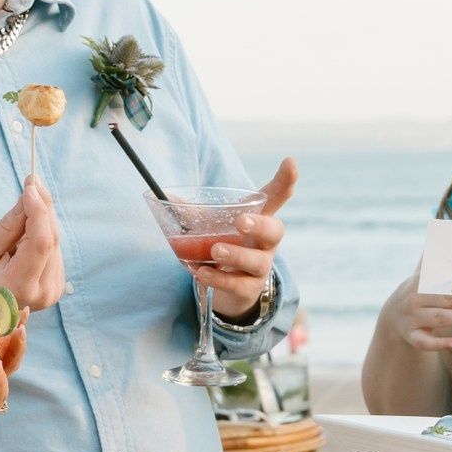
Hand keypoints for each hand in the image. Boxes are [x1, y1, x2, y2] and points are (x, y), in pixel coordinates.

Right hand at [0, 182, 64, 316]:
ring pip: (54, 244)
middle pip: (51, 241)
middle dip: (42, 209)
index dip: (39, 210)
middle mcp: (42, 293)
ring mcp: (51, 293)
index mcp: (20, 286)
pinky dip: (41, 236)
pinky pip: (53, 252)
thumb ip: (9, 224)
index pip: (41, 242)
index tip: (31, 184)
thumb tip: (30, 195)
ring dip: (41, 222)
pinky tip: (24, 235)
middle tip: (32, 181)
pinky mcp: (53, 288)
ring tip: (18, 216)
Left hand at [199, 158, 298, 320]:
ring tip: (214, 252)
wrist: (230, 286)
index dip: (286, 180)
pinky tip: (202, 272)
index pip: (277, 196)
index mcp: (259, 218)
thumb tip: (160, 196)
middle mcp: (265, 242)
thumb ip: (189, 211)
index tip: (290, 162)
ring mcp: (260, 266)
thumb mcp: (211, 225)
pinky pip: (238, 285)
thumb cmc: (224, 244)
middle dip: (258, 225)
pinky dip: (219, 279)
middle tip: (239, 222)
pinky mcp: (249, 289)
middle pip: (275, 230)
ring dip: (235, 255)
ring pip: (257, 262)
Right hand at [381, 248, 451, 354]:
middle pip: (450, 299)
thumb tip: (444, 228)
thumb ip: (433, 257)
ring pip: (441, 320)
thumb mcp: (422, 275)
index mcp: (421, 282)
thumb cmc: (417, 295)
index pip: (451, 281)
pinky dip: (440, 343)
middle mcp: (415, 300)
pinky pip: (426, 343)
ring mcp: (412, 319)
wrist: (392, 320)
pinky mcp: (411, 337)